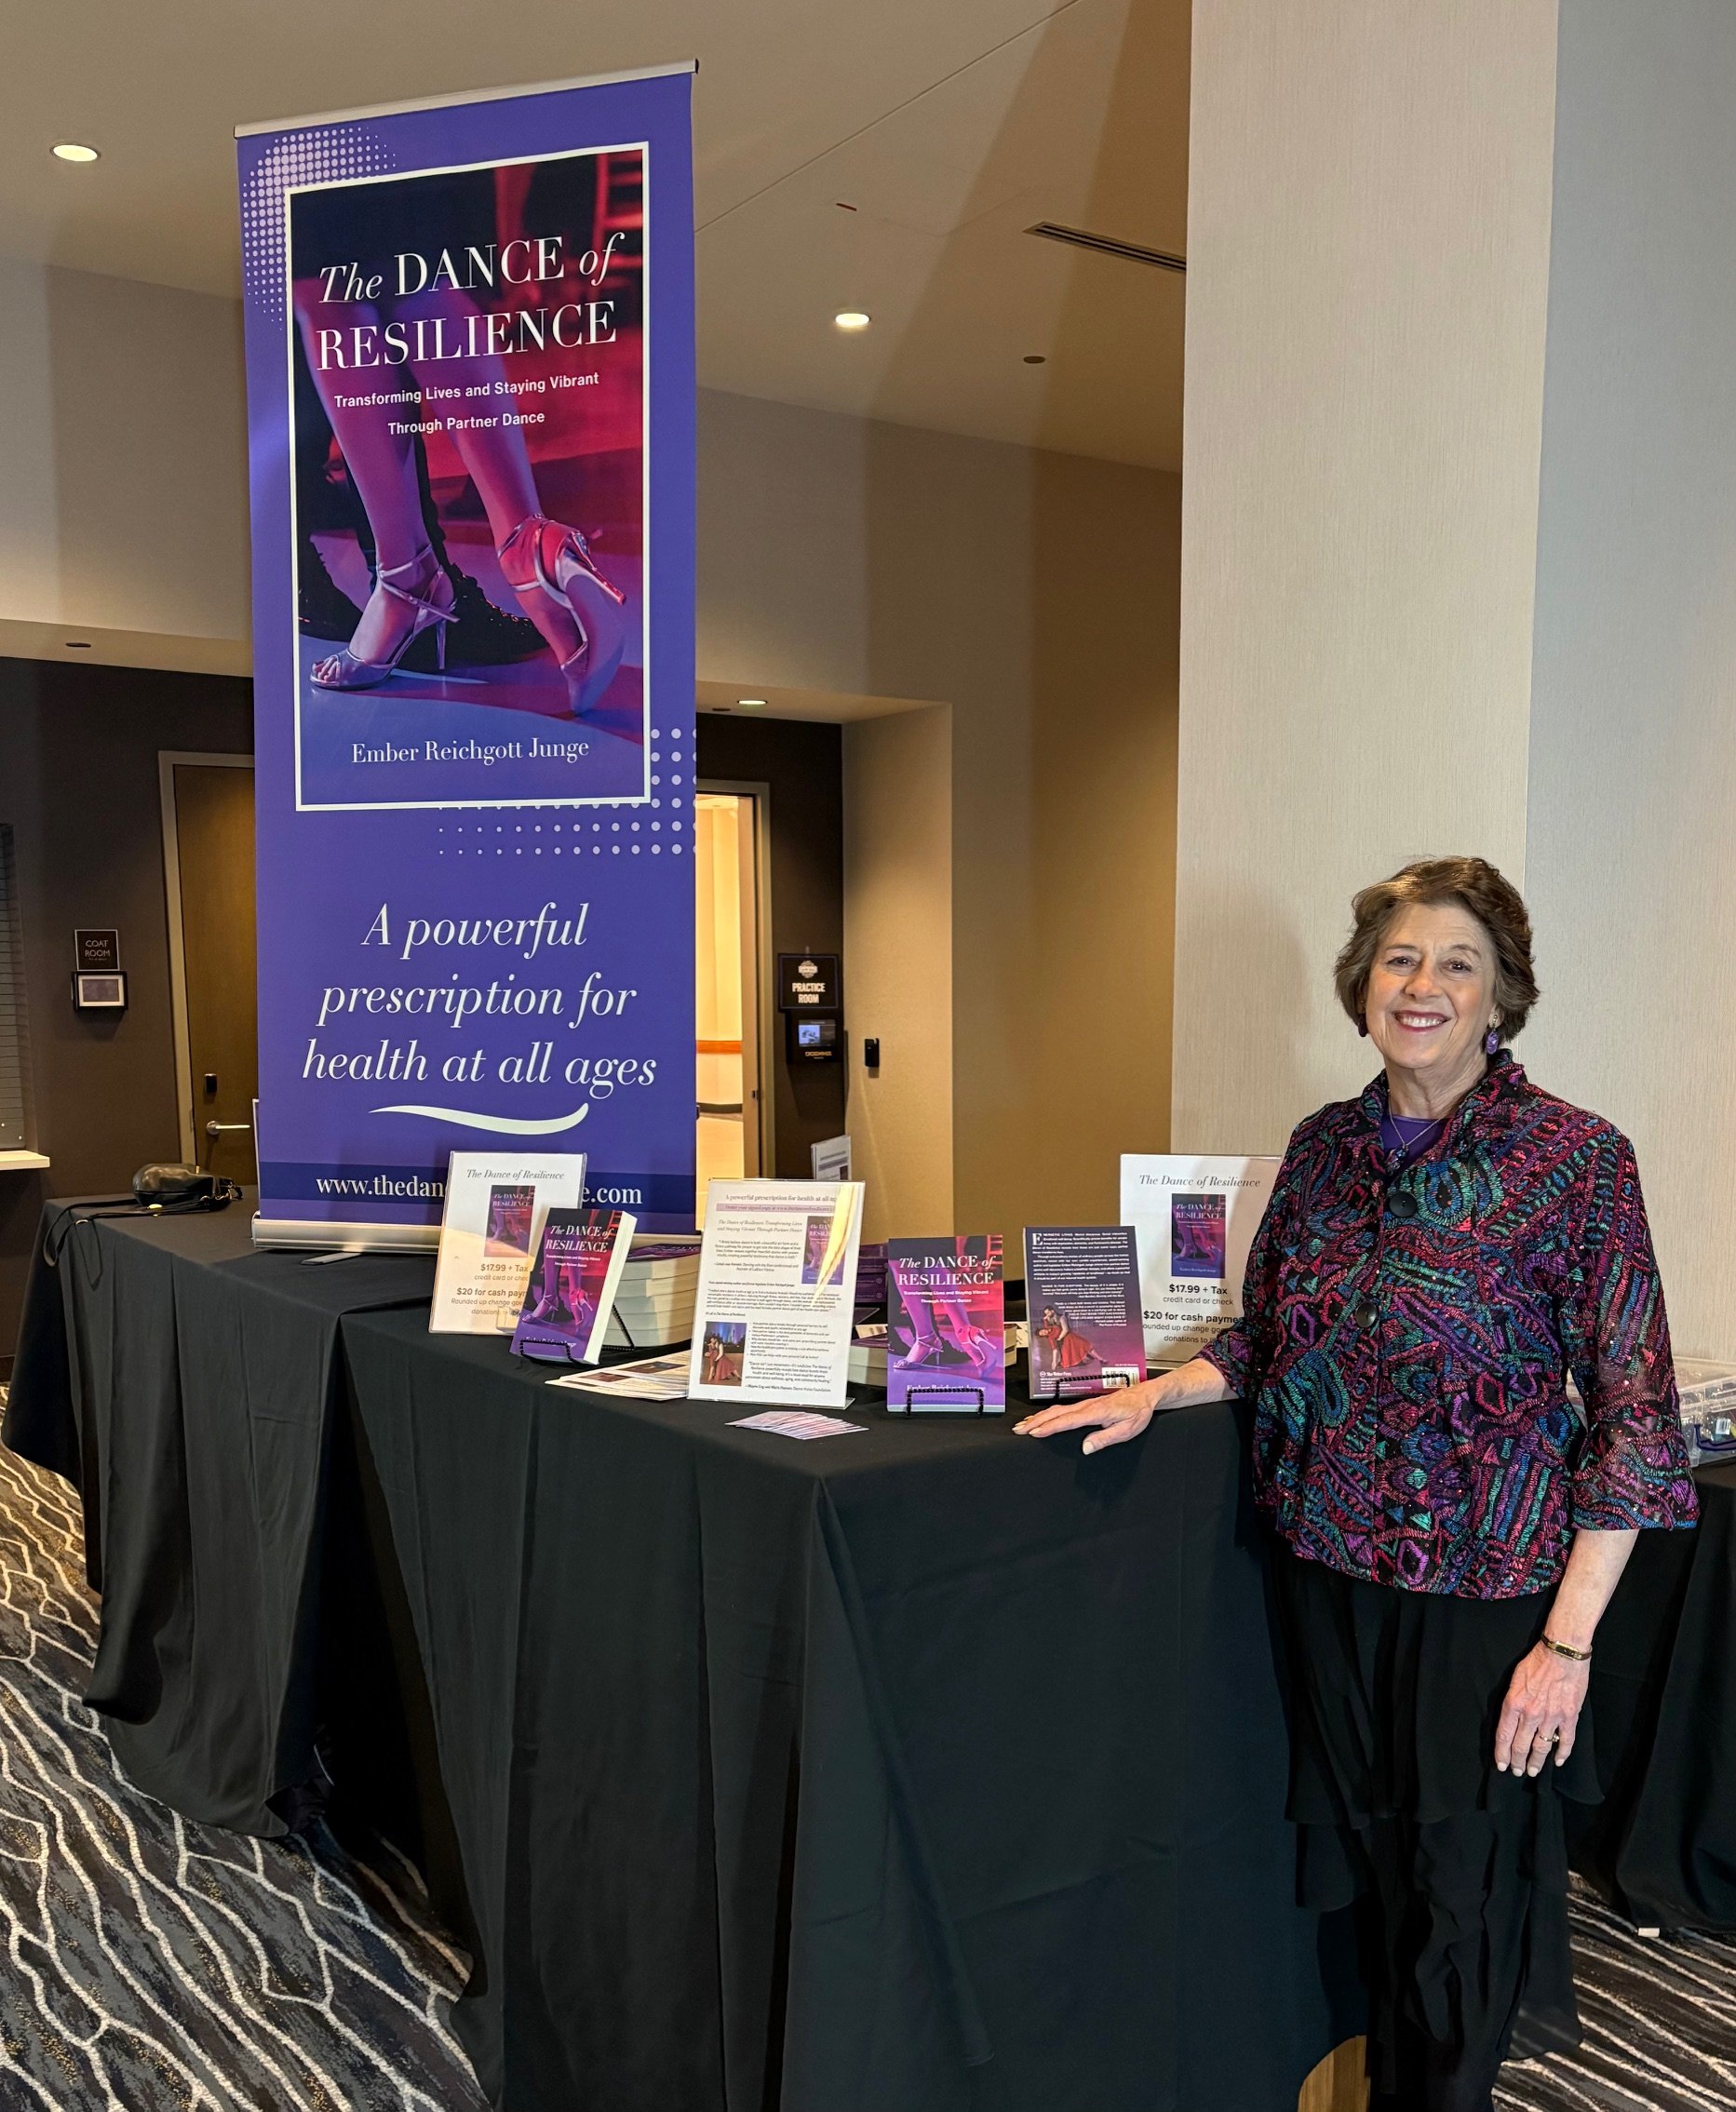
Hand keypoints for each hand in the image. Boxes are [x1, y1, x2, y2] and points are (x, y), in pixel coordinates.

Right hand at [1014, 1375, 1169, 1453]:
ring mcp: (1085, 1404)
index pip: (1068, 1420)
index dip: (1049, 1427)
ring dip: (1038, 1417)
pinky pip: (1062, 1409)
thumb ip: (1105, 1439)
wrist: (1144, 1396)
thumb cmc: (1137, 1412)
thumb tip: (1085, 1448)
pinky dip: (1047, 1414)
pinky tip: (1041, 1419)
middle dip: (1035, 1421)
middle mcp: (1087, 1406)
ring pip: (1056, 1410)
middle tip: (1018, 1430)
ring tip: (1022, 1426)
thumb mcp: (1127, 1430)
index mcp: (1096, 1412)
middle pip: (1056, 1413)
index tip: (1034, 1432)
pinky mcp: (1085, 1405)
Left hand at [1494, 1642, 1589, 1775]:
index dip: (1501, 1754)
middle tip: (1517, 1772)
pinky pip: (1565, 1742)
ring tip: (1533, 1771)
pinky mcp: (1569, 1717)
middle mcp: (1531, 1714)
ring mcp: (1551, 1717)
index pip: (1504, 1736)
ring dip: (1536, 1762)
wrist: (1562, 1653)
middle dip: (1517, 1762)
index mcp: (1514, 1703)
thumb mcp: (1514, 1679)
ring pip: (1541, 1748)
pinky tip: (1558, 1761)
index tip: (1501, 1765)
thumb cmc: (1536, 1662)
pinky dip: (1562, 1754)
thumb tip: (1510, 1719)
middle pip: (1521, 1746)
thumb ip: (1512, 1701)